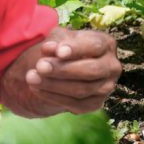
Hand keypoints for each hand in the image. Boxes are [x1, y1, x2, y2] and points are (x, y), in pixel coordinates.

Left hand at [5, 27, 121, 115]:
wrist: (67, 68)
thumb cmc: (65, 47)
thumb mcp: (60, 38)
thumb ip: (56, 41)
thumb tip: (48, 49)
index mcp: (107, 44)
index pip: (94, 46)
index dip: (76, 49)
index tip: (58, 52)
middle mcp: (112, 66)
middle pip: (90, 70)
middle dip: (63, 69)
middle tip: (40, 66)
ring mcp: (107, 87)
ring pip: (82, 90)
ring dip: (54, 85)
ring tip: (32, 77)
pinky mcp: (96, 103)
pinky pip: (76, 104)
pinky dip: (55, 97)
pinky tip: (37, 89)